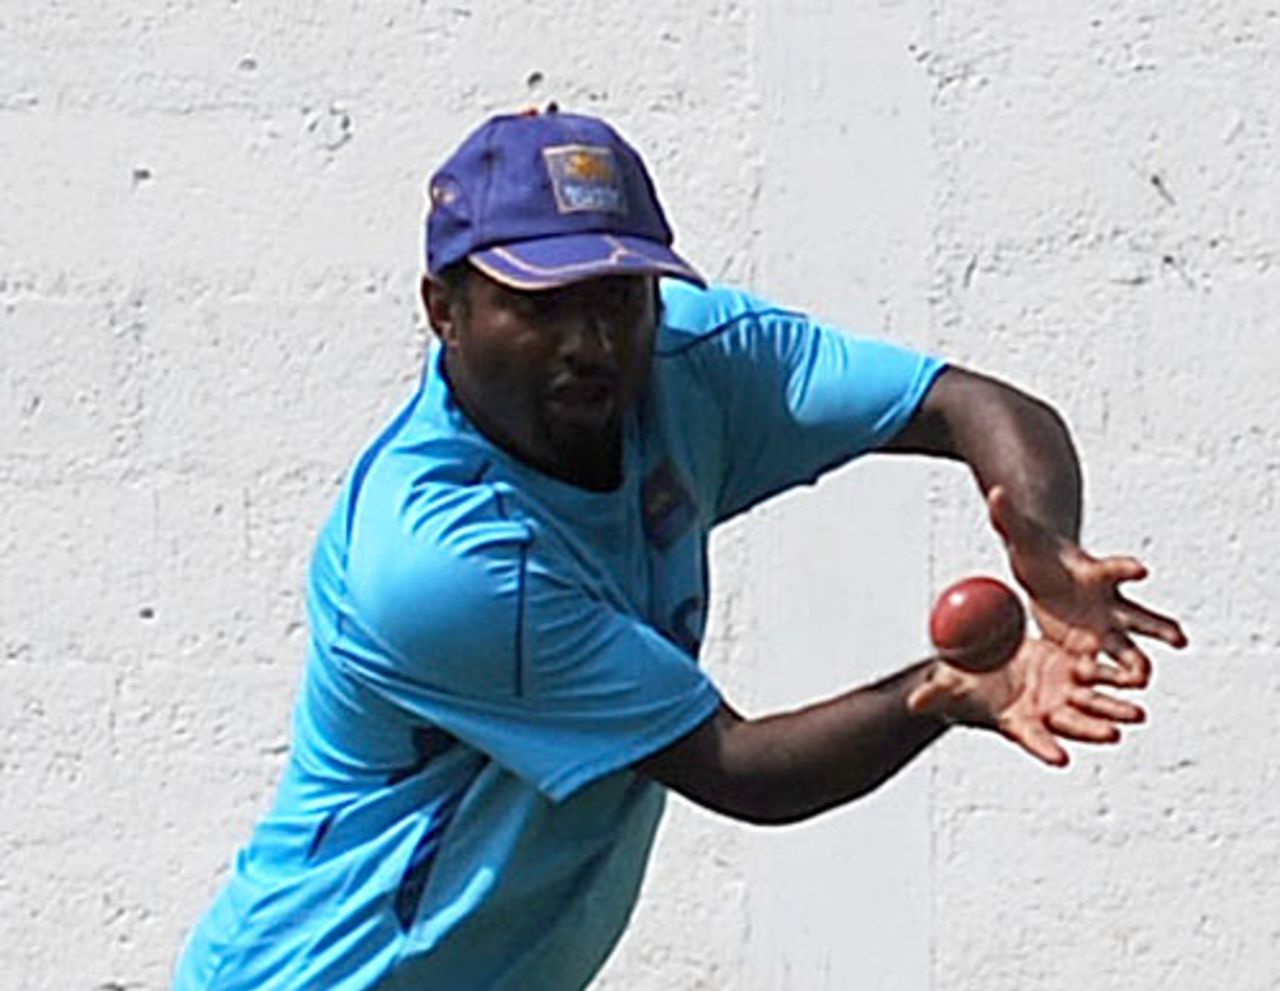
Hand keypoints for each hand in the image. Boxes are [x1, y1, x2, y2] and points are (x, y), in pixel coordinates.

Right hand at [906, 637, 1145, 766]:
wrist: (977, 663)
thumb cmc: (959, 683)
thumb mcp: (945, 688)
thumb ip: (935, 694)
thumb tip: (913, 702)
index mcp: (1016, 721)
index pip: (1031, 739)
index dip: (1045, 748)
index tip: (1059, 759)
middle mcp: (1043, 711)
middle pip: (1071, 724)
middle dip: (1093, 730)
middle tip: (1113, 735)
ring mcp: (1058, 691)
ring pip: (1092, 703)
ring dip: (1115, 709)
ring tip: (1137, 713)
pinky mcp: (1066, 668)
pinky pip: (1094, 674)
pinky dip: (1111, 676)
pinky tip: (1130, 675)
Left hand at [986, 486, 1186, 686]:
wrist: (1042, 572)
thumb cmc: (1034, 551)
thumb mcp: (1020, 535)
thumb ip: (1007, 516)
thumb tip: (995, 490)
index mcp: (1092, 572)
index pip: (1113, 568)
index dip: (1126, 568)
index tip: (1142, 570)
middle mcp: (1106, 601)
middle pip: (1137, 614)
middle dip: (1157, 626)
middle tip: (1178, 639)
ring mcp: (1102, 626)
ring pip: (1128, 646)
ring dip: (1137, 662)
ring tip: (1144, 680)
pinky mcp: (1088, 647)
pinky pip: (1103, 667)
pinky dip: (1109, 680)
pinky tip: (1117, 701)